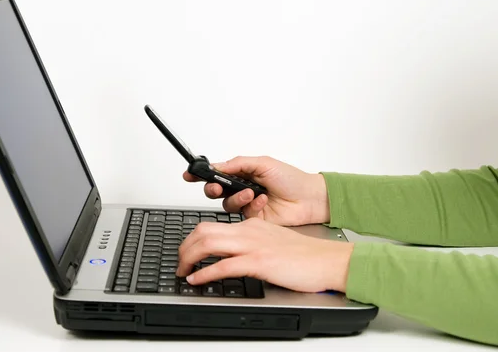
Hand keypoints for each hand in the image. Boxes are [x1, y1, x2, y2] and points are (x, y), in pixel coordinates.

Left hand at [177, 218, 353, 292]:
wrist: (327, 260)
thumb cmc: (304, 255)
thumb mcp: (272, 242)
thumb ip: (251, 245)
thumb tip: (233, 257)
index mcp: (251, 226)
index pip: (211, 225)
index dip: (192, 239)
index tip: (186, 252)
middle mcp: (248, 231)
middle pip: (203, 230)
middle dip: (184, 247)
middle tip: (178, 263)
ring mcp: (253, 245)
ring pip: (208, 243)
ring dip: (188, 257)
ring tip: (182, 271)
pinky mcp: (259, 261)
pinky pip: (223, 266)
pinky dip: (205, 273)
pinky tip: (197, 280)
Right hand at [183, 156, 329, 225]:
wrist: (309, 199)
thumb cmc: (291, 179)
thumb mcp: (263, 163)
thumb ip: (238, 163)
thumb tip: (218, 165)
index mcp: (242, 173)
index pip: (216, 173)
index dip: (201, 175)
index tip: (189, 175)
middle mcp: (241, 189)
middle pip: (215, 191)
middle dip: (213, 188)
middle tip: (218, 186)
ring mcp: (246, 205)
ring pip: (226, 205)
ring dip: (237, 197)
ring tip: (252, 192)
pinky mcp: (252, 220)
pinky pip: (242, 215)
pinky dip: (252, 206)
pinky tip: (264, 201)